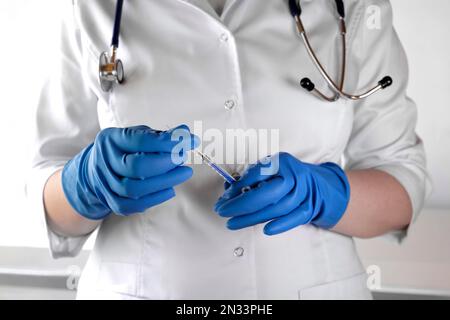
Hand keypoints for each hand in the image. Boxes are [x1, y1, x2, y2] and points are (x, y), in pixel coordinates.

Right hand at [62, 124, 198, 219]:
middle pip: (136, 166)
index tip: (190, 140)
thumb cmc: (124, 149)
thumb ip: (161, 136)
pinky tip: (170, 189)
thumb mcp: (137, 134)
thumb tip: (186, 134)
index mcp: (111, 139)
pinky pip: (134, 205)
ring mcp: (107, 183)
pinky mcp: (113, 201)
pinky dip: (156, 198)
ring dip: (165, 181)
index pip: (140, 140)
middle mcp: (105, 161)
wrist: (93, 170)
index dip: (167, 142)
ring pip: (135, 188)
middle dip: (166, 162)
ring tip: (183, 172)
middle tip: (183, 157)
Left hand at [214, 152, 349, 234]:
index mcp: (281, 162)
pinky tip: (264, 230)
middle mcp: (294, 176)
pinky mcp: (308, 209)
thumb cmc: (285, 176)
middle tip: (223, 212)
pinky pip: (294, 219)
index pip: (258, 174)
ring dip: (252, 218)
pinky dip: (280, 225)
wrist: (316, 185)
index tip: (224, 198)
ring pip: (277, 209)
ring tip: (232, 223)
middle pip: (267, 193)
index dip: (238, 187)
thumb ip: (251, 179)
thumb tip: (228, 193)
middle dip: (241, 205)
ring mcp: (303, 194)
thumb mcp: (269, 170)